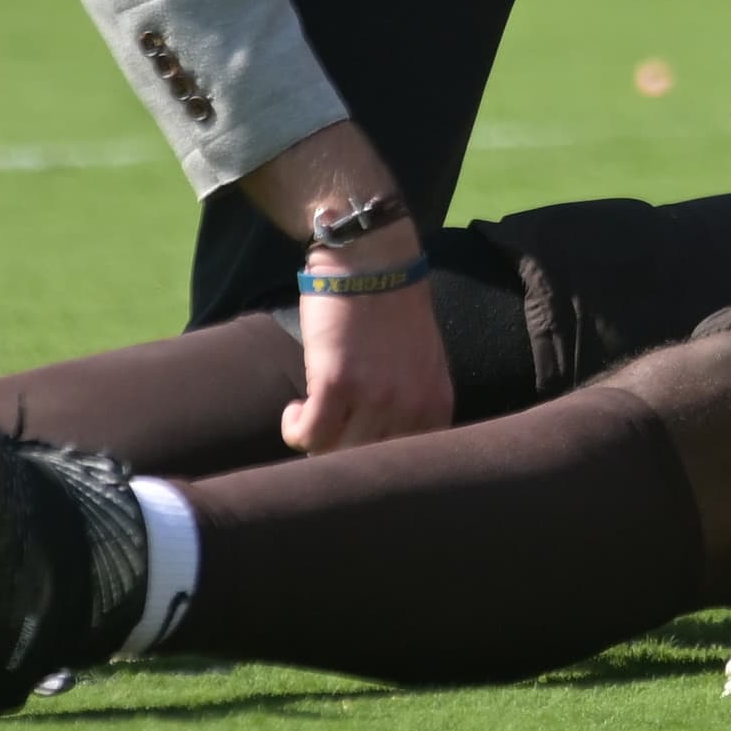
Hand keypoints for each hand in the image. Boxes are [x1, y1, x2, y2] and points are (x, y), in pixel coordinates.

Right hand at [239, 121, 451, 453]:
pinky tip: (294, 410)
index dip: (377, 469)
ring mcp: (377, 396)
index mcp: (437, 403)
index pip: (411, 465)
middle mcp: (412, 406)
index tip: (354, 460)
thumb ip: (413, 404)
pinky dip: (294, 428)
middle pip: (370, 464)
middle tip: (324, 440)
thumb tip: (387, 453)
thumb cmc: (391, 309)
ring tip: (310, 420)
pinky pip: (308, 434)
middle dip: (342, 458)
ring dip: (315, 443)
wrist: (371, 260)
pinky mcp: (338, 382)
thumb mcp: (421, 362)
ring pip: (336, 455)